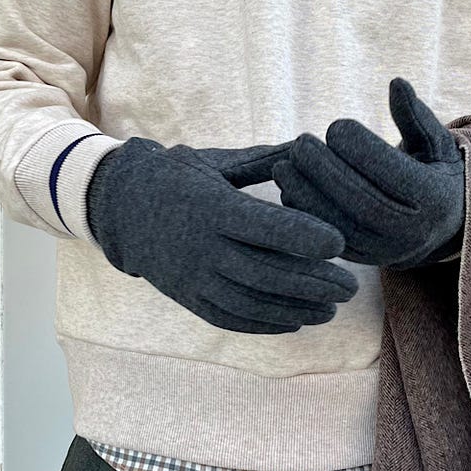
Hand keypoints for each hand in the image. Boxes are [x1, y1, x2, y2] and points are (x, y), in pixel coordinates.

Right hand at [86, 137, 358, 332]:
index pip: (261, 226)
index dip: (301, 236)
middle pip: (263, 271)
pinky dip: (263, 323)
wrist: (119, 207)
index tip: (338, 243)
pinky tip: (295, 321)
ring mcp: (192, 277)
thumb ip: (263, 160)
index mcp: (211, 207)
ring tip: (331, 309)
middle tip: (351, 286)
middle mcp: (201, 246)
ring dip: (294, 308)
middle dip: (312, 282)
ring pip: (249, 301)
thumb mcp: (214, 161)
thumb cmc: (176, 177)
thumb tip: (309, 147)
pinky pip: (228, 317)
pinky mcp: (186, 297)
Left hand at [272, 77, 464, 267]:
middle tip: (300, 144)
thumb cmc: (433, 172)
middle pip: (362, 202)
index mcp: (434, 198)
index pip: (394, 174)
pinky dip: (305, 215)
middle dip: (325, 171)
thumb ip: (416, 116)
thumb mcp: (436, 144)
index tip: (336, 126)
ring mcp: (385, 250)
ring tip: (283, 166)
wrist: (441, 227)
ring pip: (340, 226)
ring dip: (305, 195)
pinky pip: (328, 239)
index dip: (361, 149)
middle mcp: (412, 231)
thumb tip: (396, 83)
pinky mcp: (362, 259)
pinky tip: (288, 188)